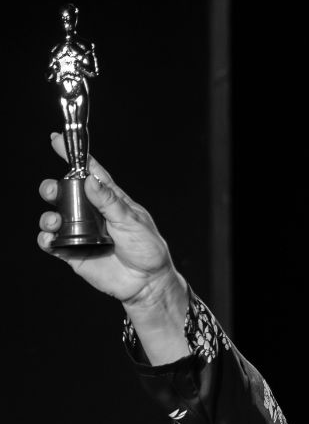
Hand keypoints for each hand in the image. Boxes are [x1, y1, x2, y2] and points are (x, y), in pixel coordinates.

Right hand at [38, 134, 184, 312]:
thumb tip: (90, 179)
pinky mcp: (75, 253)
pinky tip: (50, 239)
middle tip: (52, 190)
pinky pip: (53, 244)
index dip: (73, 156)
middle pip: (64, 193)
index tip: (56, 140)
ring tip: (55, 221)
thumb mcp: (132, 222)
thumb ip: (110, 202)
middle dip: (52, 188)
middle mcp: (91, 213)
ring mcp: (81, 233)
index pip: (88, 172)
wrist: (148, 283)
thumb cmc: (146, 249)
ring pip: (55, 217)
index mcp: (108, 199)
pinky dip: (46, 240)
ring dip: (48, 216)